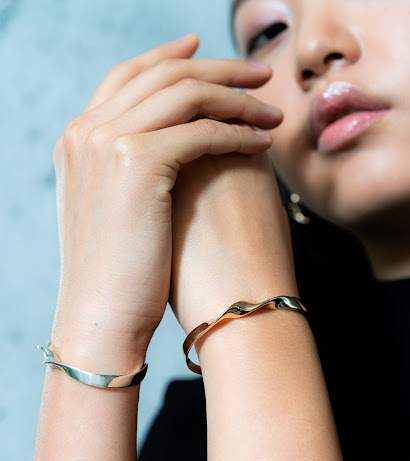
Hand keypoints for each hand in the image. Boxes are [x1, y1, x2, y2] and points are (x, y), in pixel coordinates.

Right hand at [50, 34, 281, 369]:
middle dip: (217, 68)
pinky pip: (201, 131)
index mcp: (80, 137)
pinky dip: (236, 133)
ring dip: (236, 98)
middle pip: (163, 74)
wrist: (101, 315)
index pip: (130, 76)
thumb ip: (127, 165)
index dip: (169, 56)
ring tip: (269, 111)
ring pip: (187, 94)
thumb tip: (169, 143)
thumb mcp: (112, 207)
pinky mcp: (137, 161)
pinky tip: (261, 143)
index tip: (203, 51)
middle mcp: (87, 130)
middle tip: (257, 74)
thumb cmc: (117, 270)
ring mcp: (107, 142)